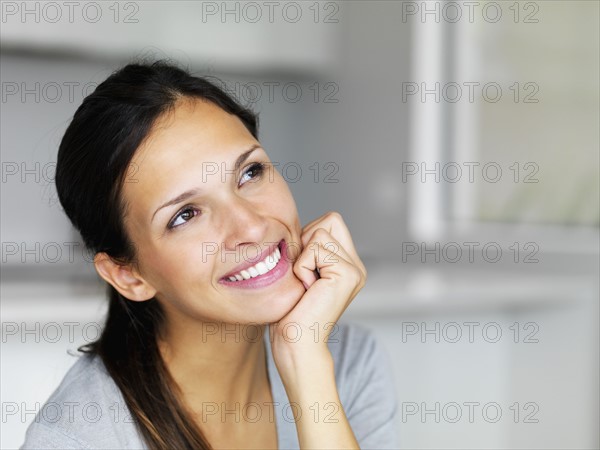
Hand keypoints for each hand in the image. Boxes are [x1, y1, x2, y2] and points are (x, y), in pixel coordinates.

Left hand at [269, 211, 366, 370]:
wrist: (296, 342)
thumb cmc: (290, 311)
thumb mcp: (299, 271)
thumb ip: (308, 248)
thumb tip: (298, 227)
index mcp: (347, 264)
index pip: (330, 221)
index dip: (308, 236)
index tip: (302, 268)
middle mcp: (356, 266)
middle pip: (330, 220)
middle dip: (307, 241)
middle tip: (304, 274)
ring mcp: (355, 269)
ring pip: (320, 232)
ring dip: (303, 257)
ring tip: (306, 284)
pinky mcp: (348, 273)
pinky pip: (315, 249)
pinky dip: (302, 267)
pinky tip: (307, 290)